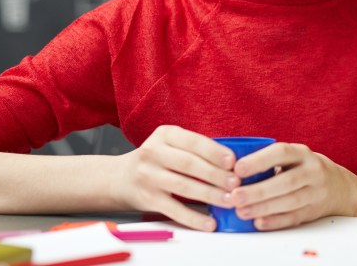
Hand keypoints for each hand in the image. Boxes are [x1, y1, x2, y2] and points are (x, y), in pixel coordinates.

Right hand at [111, 125, 238, 230]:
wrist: (121, 177)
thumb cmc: (157, 158)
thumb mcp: (171, 143)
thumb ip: (196, 148)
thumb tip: (232, 161)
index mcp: (165, 134)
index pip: (193, 142)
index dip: (214, 152)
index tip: (233, 161)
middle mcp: (153, 153)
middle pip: (190, 164)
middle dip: (216, 175)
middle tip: (236, 183)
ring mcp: (148, 176)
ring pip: (184, 187)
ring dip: (210, 195)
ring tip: (229, 200)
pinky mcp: (148, 199)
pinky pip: (174, 210)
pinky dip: (194, 218)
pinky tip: (210, 222)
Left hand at [226, 143, 356, 229]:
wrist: (338, 186)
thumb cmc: (303, 168)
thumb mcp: (292, 157)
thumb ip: (268, 160)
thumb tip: (231, 168)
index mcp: (302, 153)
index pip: (281, 153)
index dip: (259, 160)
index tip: (237, 169)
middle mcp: (312, 171)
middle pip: (286, 181)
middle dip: (258, 190)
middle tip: (234, 196)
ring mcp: (316, 192)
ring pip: (289, 201)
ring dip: (263, 207)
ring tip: (241, 211)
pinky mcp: (314, 211)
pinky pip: (294, 217)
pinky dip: (275, 221)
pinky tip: (259, 222)